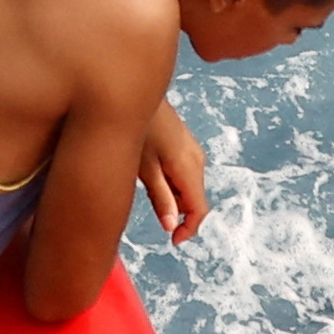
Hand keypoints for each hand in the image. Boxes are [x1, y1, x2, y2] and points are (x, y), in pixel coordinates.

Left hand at [136, 100, 211, 245]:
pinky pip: (185, 173)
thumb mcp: (145, 169)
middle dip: (178, 212)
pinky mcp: (185, 144)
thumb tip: (171, 226)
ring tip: (147, 187)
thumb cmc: (137, 130)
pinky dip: (173, 183)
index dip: (189, 229)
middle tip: (152, 211)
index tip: (172, 240)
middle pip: (195, 199)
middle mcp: (197, 160)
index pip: (199, 209)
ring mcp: (193, 150)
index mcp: (189, 168)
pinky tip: (152, 174)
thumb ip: (160, 198)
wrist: (133, 94)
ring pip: (189, 186)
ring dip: (174, 197)